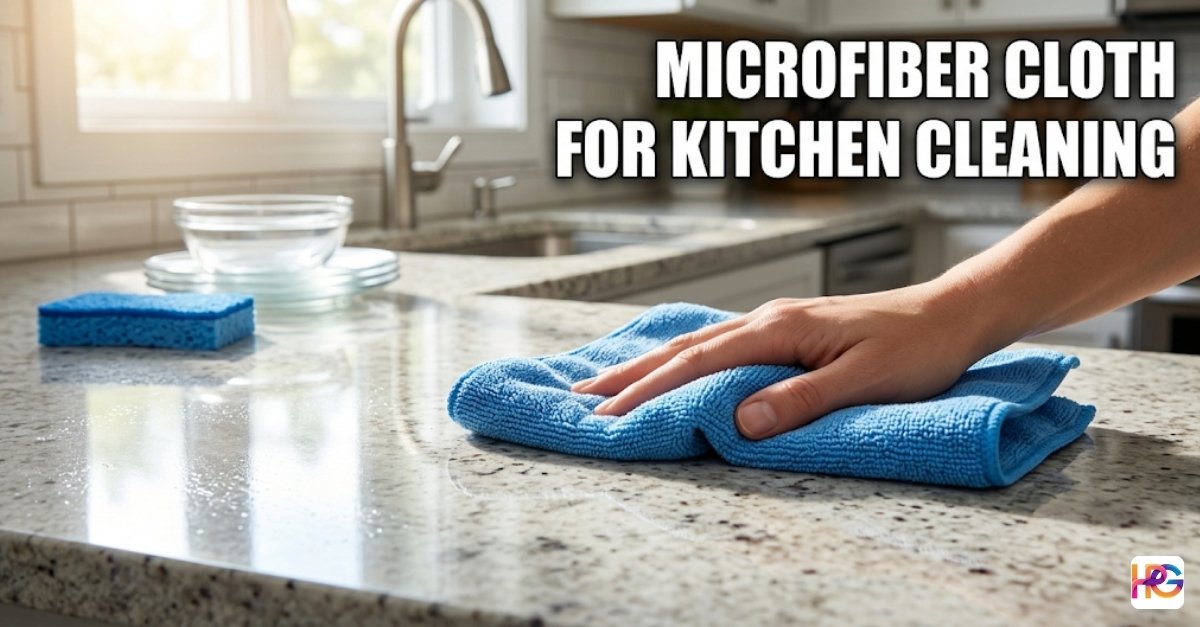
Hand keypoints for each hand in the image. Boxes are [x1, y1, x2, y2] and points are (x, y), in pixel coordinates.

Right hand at [572, 283, 989, 439]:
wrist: (952, 313)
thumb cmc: (916, 347)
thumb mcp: (865, 380)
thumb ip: (802, 399)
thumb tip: (742, 421)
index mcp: (780, 327)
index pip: (700, 362)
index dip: (650, 388)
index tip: (609, 411)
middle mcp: (769, 318)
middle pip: (685, 347)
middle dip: (631, 373)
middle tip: (582, 395)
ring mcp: (777, 320)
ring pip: (698, 341)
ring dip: (650, 362)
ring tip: (610, 379)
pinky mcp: (788, 328)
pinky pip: (720, 341)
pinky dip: (684, 355)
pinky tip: (673, 361)